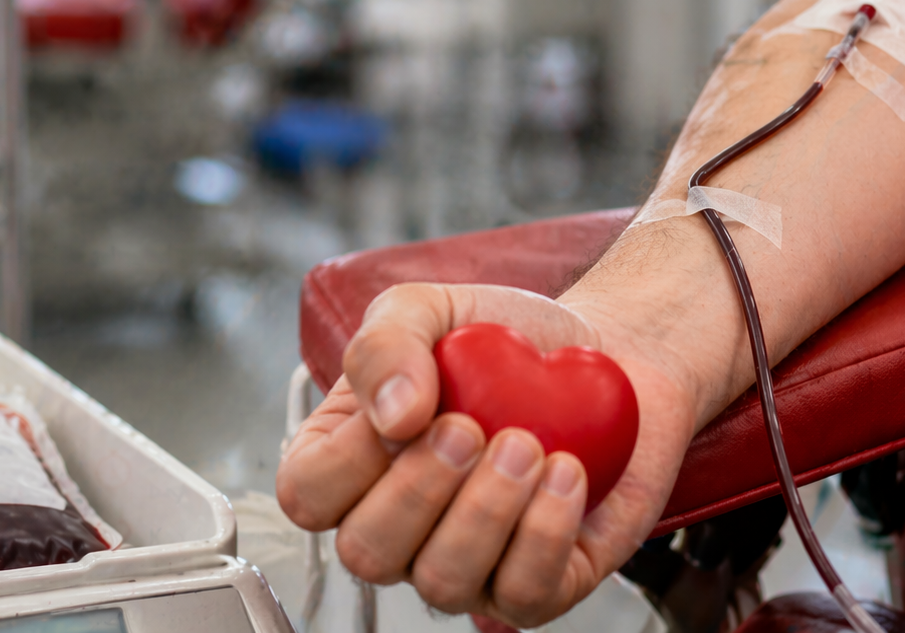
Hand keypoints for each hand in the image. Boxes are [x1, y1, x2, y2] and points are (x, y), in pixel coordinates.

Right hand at [275, 283, 699, 627]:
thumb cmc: (499, 341)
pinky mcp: (533, 588)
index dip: (350, 458)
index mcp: (349, 462)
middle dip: (420, 488)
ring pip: (441, 582)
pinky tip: (565, 472)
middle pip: (366, 553)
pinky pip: (522, 593)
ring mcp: (461, 566)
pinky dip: (545, 531)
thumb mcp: (427, 310)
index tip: (411, 405)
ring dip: (487, 510)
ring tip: (525, 442)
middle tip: (471, 425)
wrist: (597, 354)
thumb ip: (385, 344)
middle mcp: (395, 527)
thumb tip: (393, 415)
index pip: (307, 495)